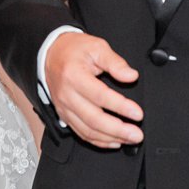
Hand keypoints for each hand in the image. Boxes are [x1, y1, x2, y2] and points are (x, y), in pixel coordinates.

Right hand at [44, 32, 142, 148]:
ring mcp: (64, 108)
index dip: (120, 107)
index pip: (100, 96)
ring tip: (130, 139)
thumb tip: (131, 76)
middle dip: (118, 130)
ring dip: (111, 138)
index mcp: (74, 75)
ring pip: (88, 130)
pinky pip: (81, 133)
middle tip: (137, 134)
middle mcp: (67, 95)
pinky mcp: (65, 115)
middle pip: (93, 119)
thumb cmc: (74, 50)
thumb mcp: (96, 47)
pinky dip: (99, 141)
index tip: (138, 114)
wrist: (51, 54)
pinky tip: (114, 141)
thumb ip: (115, 62)